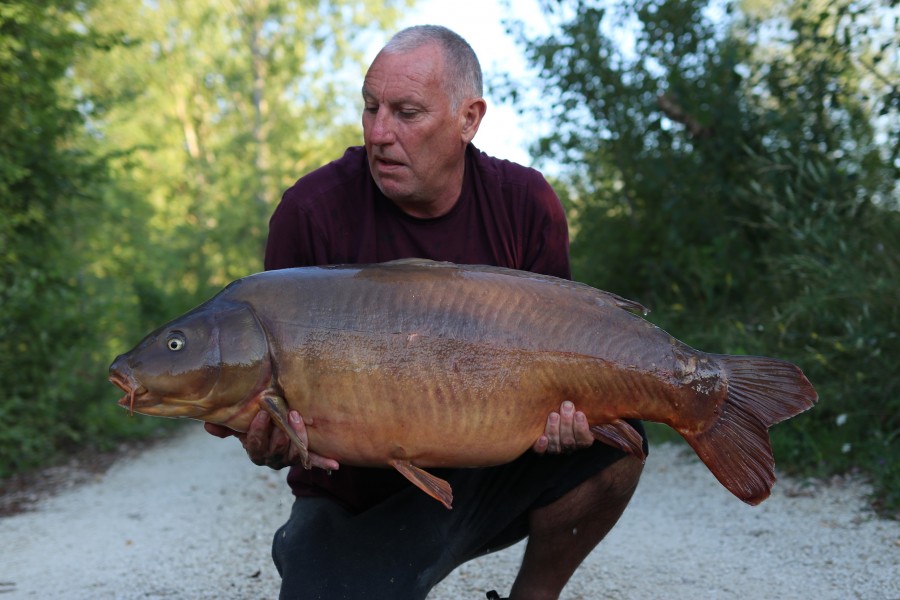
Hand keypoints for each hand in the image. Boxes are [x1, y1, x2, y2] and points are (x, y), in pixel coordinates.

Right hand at [204, 410, 339, 470]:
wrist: (274, 428)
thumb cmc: (254, 422)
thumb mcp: (238, 424)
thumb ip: (225, 425)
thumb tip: (209, 425)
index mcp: (256, 452)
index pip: (255, 445)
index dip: (257, 432)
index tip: (261, 415)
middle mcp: (272, 459)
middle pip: (276, 449)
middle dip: (279, 431)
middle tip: (283, 412)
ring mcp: (289, 458)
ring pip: (294, 451)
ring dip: (297, 434)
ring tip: (296, 416)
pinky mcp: (304, 455)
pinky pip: (314, 460)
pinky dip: (324, 462)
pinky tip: (336, 465)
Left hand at [532, 401, 593, 453]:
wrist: (554, 410)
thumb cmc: (572, 408)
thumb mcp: (585, 407)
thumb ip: (594, 406)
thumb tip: (611, 393)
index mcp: (583, 439)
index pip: (584, 439)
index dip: (581, 428)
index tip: (579, 413)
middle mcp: (569, 446)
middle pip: (569, 441)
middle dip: (567, 423)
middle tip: (566, 406)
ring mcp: (556, 448)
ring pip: (556, 445)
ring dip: (554, 430)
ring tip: (553, 415)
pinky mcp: (541, 448)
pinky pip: (540, 452)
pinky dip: (541, 446)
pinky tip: (541, 438)